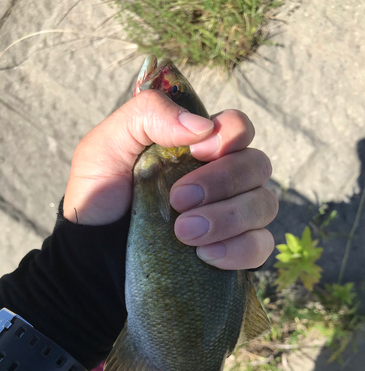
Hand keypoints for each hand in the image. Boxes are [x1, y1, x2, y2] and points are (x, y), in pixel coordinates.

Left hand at [64, 89, 277, 269]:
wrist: (93, 248)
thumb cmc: (101, 193)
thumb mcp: (108, 143)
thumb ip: (149, 115)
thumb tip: (203, 126)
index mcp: (198, 146)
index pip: (239, 127)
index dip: (228, 137)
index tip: (197, 152)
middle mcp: (223, 177)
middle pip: (258, 165)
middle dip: (222, 181)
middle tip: (178, 201)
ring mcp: (231, 215)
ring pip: (264, 205)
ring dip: (228, 217)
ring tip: (184, 233)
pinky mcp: (233, 250)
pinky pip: (261, 246)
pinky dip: (239, 249)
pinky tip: (206, 255)